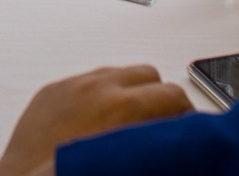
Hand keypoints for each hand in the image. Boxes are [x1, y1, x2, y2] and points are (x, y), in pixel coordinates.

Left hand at [0, 66, 192, 175]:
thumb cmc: (70, 174)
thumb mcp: (128, 161)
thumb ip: (153, 143)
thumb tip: (170, 140)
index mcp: (122, 107)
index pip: (173, 94)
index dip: (186, 113)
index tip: (186, 128)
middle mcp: (97, 87)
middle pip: (148, 74)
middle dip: (160, 97)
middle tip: (161, 124)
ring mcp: (72, 85)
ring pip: (117, 73)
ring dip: (130, 91)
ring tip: (129, 122)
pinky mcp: (52, 90)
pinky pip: (86, 80)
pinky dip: (100, 93)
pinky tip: (98, 120)